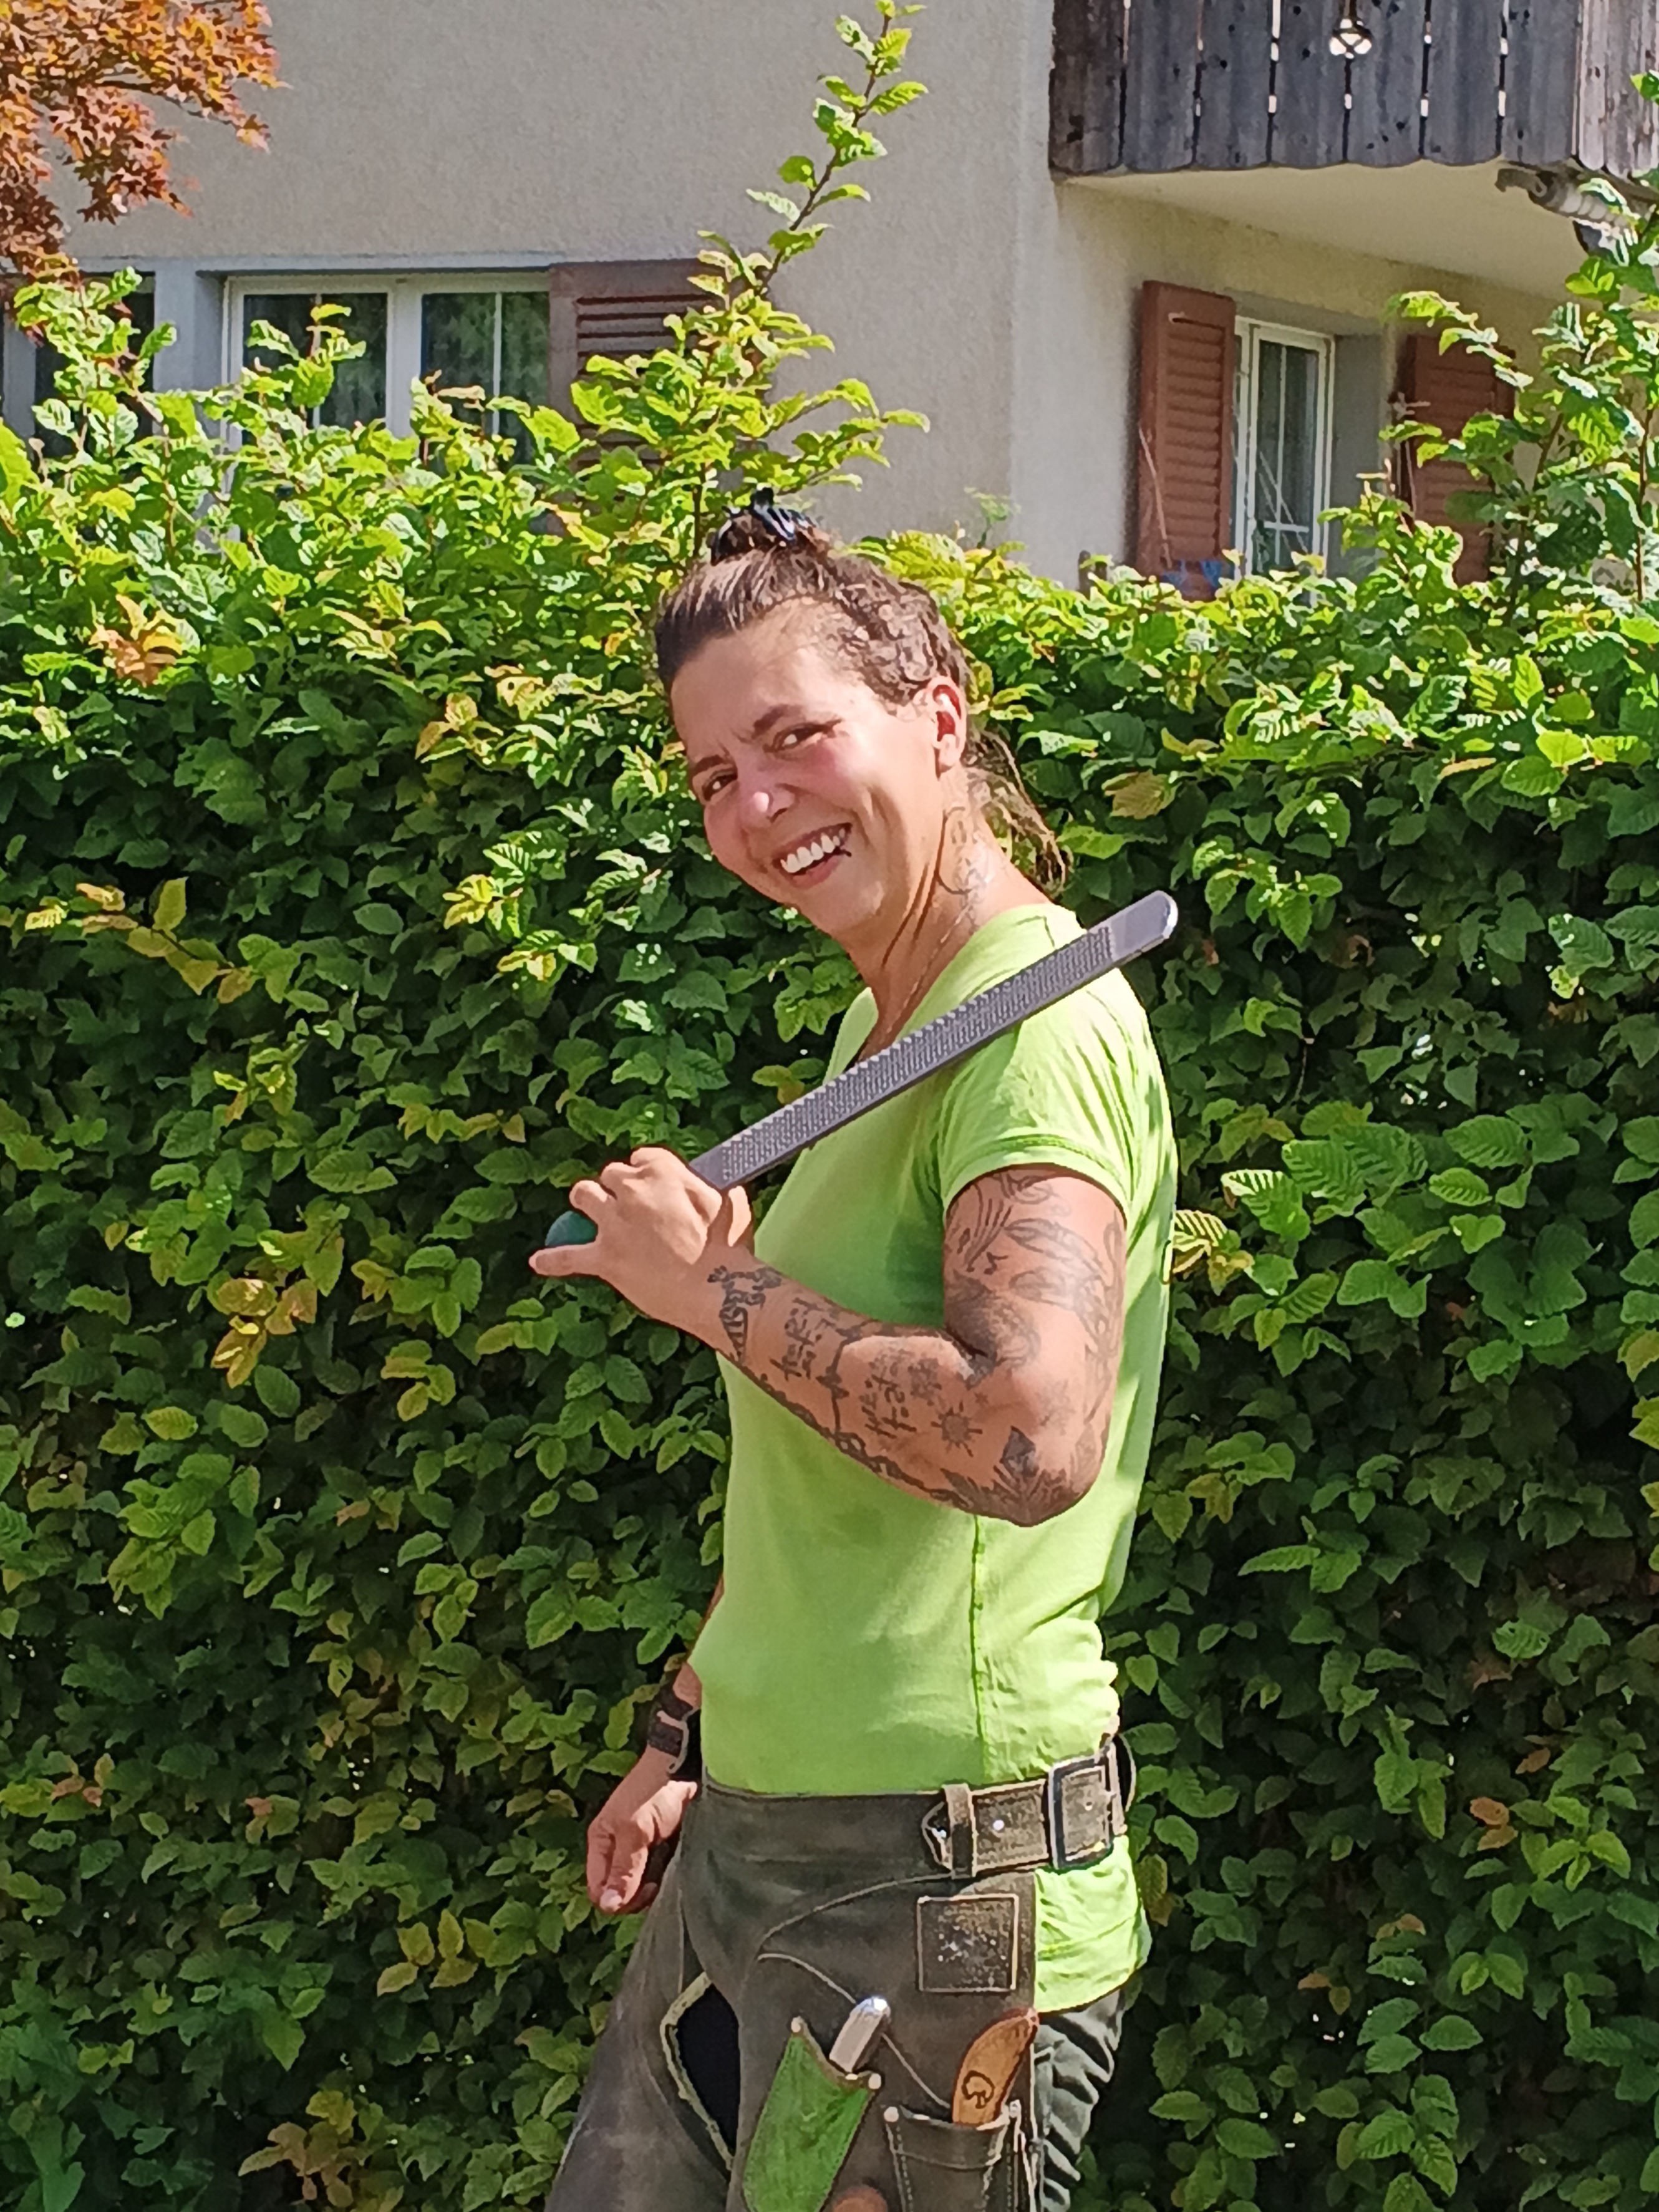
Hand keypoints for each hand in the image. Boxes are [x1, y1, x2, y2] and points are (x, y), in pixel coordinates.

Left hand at [528, 1146, 750, 1340]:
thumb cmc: (729, 1249)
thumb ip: (706, 1185)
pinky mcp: (605, 1258)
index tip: (653, 1188)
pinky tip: (538, 1263)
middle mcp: (633, 1191)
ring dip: (586, 1202)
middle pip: (610, 1175)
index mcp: (664, 1171)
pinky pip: (568, 1257)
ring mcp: (615, 1224)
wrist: (718, 1291)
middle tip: (632, 1209)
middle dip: (618, 1188)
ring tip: (591, 1213)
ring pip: (584, 1196)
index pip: (641, 1158)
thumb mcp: (728, 1201)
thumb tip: (701, 1182)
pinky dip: (553, 1260)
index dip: (646, 1174)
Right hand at [586, 1748, 697, 1915]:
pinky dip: (666, 1879)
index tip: (640, 1890)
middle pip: (618, 1894)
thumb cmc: (654, 1793)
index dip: (616, 1899)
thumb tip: (608, 1907)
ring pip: (638, 1889)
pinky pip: (657, 1878)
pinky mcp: (660, 1852)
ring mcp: (639, 1853)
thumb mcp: (635, 1831)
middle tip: (655, 1882)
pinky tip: (675, 1867)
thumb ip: (623, 1869)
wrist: (687, 1769)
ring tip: (667, 1869)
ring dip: (652, 1889)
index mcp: (601, 1843)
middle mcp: (616, 1851)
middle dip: (636, 1896)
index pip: (598, 1890)